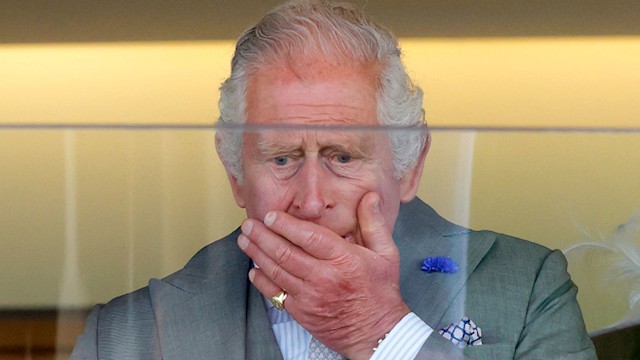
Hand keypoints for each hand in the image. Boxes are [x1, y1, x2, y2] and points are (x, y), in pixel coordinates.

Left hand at [237, 192, 409, 358]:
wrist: (376, 333)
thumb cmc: (380, 291)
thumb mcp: (385, 253)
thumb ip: (373, 223)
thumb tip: (368, 197)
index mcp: (343, 259)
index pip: (308, 237)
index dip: (285, 224)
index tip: (269, 215)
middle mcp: (323, 277)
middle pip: (285, 253)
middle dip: (262, 236)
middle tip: (248, 225)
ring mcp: (309, 296)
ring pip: (276, 271)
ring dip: (257, 255)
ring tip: (244, 241)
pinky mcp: (301, 312)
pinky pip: (275, 294)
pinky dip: (262, 281)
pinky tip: (253, 270)